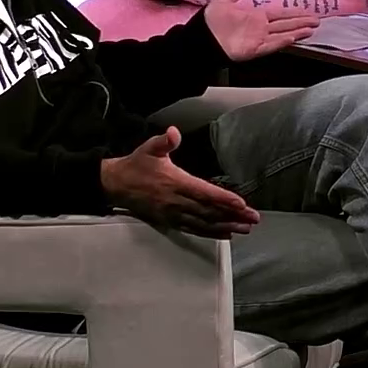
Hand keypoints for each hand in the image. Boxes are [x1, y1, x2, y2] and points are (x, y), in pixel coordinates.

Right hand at [100, 127, 260, 237]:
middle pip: (209, 211)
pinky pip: (193, 229)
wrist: (115, 184)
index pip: (204, 192)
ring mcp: (173, 214)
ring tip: (245, 228)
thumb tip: (173, 132)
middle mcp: (176, 201)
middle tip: (253, 219)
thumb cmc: (136, 165)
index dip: (223, 199)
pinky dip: (210, 233)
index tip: (241, 203)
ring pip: (204, 223)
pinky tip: (226, 234)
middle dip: (233, 216)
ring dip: (226, 226)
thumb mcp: (149, 148)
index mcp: (176, 182)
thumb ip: (164, 141)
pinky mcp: (169, 222)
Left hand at [202, 0, 319, 60]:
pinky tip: (292, 38)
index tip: (308, 11)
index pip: (280, 13)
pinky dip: (281, 42)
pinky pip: (270, 45)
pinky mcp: (253, 50)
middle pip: (286, 24)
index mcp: (256, 16)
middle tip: (317, 20)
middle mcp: (260, 28)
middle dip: (301, 22)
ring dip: (296, 32)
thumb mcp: (226, 0)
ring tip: (311, 29)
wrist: (201, 37)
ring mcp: (258, 39)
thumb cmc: (212, 20)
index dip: (294, 12)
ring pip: (282, 34)